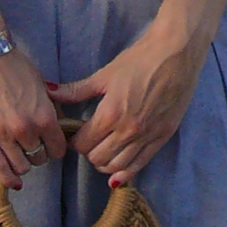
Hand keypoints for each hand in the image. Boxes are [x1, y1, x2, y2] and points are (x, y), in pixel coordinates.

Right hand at [0, 45, 65, 188]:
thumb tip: (60, 129)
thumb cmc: (12, 66)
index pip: (58, 149)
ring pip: (21, 166)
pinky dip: (8, 178)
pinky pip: (0, 169)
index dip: (55, 148)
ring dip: (22, 162)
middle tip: (31, 145)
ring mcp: (3, 136)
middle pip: (40, 158)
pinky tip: (13, 181)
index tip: (50, 145)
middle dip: (38, 152)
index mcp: (44, 116)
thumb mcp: (41, 85)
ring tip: (18, 153)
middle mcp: (26, 130)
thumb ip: (52, 110)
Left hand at [53, 23, 204, 184]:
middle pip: (98, 158)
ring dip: (105, 163)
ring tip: (103, 150)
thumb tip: (49, 92)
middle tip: (90, 140)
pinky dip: (126, 173)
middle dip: (89, 151)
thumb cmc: (140, 60)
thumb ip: (76, 90)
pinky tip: (117, 173)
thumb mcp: (105, 75)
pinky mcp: (163, 138)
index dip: (75, 140)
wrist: (177, 53)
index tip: (76, 133)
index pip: (83, 143)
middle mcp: (128, 131)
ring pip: (118, 167)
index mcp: (111, 114)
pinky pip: (140, 165)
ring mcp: (147, 137)